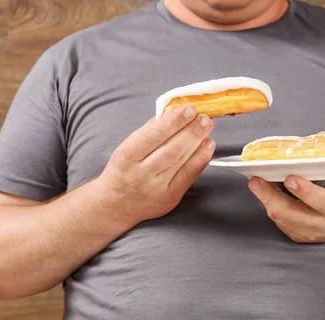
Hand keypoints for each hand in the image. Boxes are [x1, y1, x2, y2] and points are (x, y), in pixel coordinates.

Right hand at [98, 105, 214, 224]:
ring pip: (180, 160)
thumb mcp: (126, 148)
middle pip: (171, 149)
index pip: (153, 136)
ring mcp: (156, 187)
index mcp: (127, 156)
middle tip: (204, 117)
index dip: (173, 122)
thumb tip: (172, 111)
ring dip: (197, 141)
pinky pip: (188, 176)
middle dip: (191, 131)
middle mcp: (140, 173)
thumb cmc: (123, 171)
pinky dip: (200, 159)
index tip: (189, 110)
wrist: (116, 205)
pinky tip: (208, 146)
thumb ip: (149, 131)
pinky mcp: (169, 198)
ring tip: (207, 126)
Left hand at [248, 175, 324, 242]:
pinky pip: (278, 218)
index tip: (290, 178)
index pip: (322, 203)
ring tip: (255, 181)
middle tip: (255, 181)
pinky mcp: (295, 234)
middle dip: (270, 197)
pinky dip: (268, 202)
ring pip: (280, 217)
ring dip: (265, 199)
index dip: (305, 192)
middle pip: (291, 214)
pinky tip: (263, 187)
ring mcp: (306, 232)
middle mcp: (321, 224)